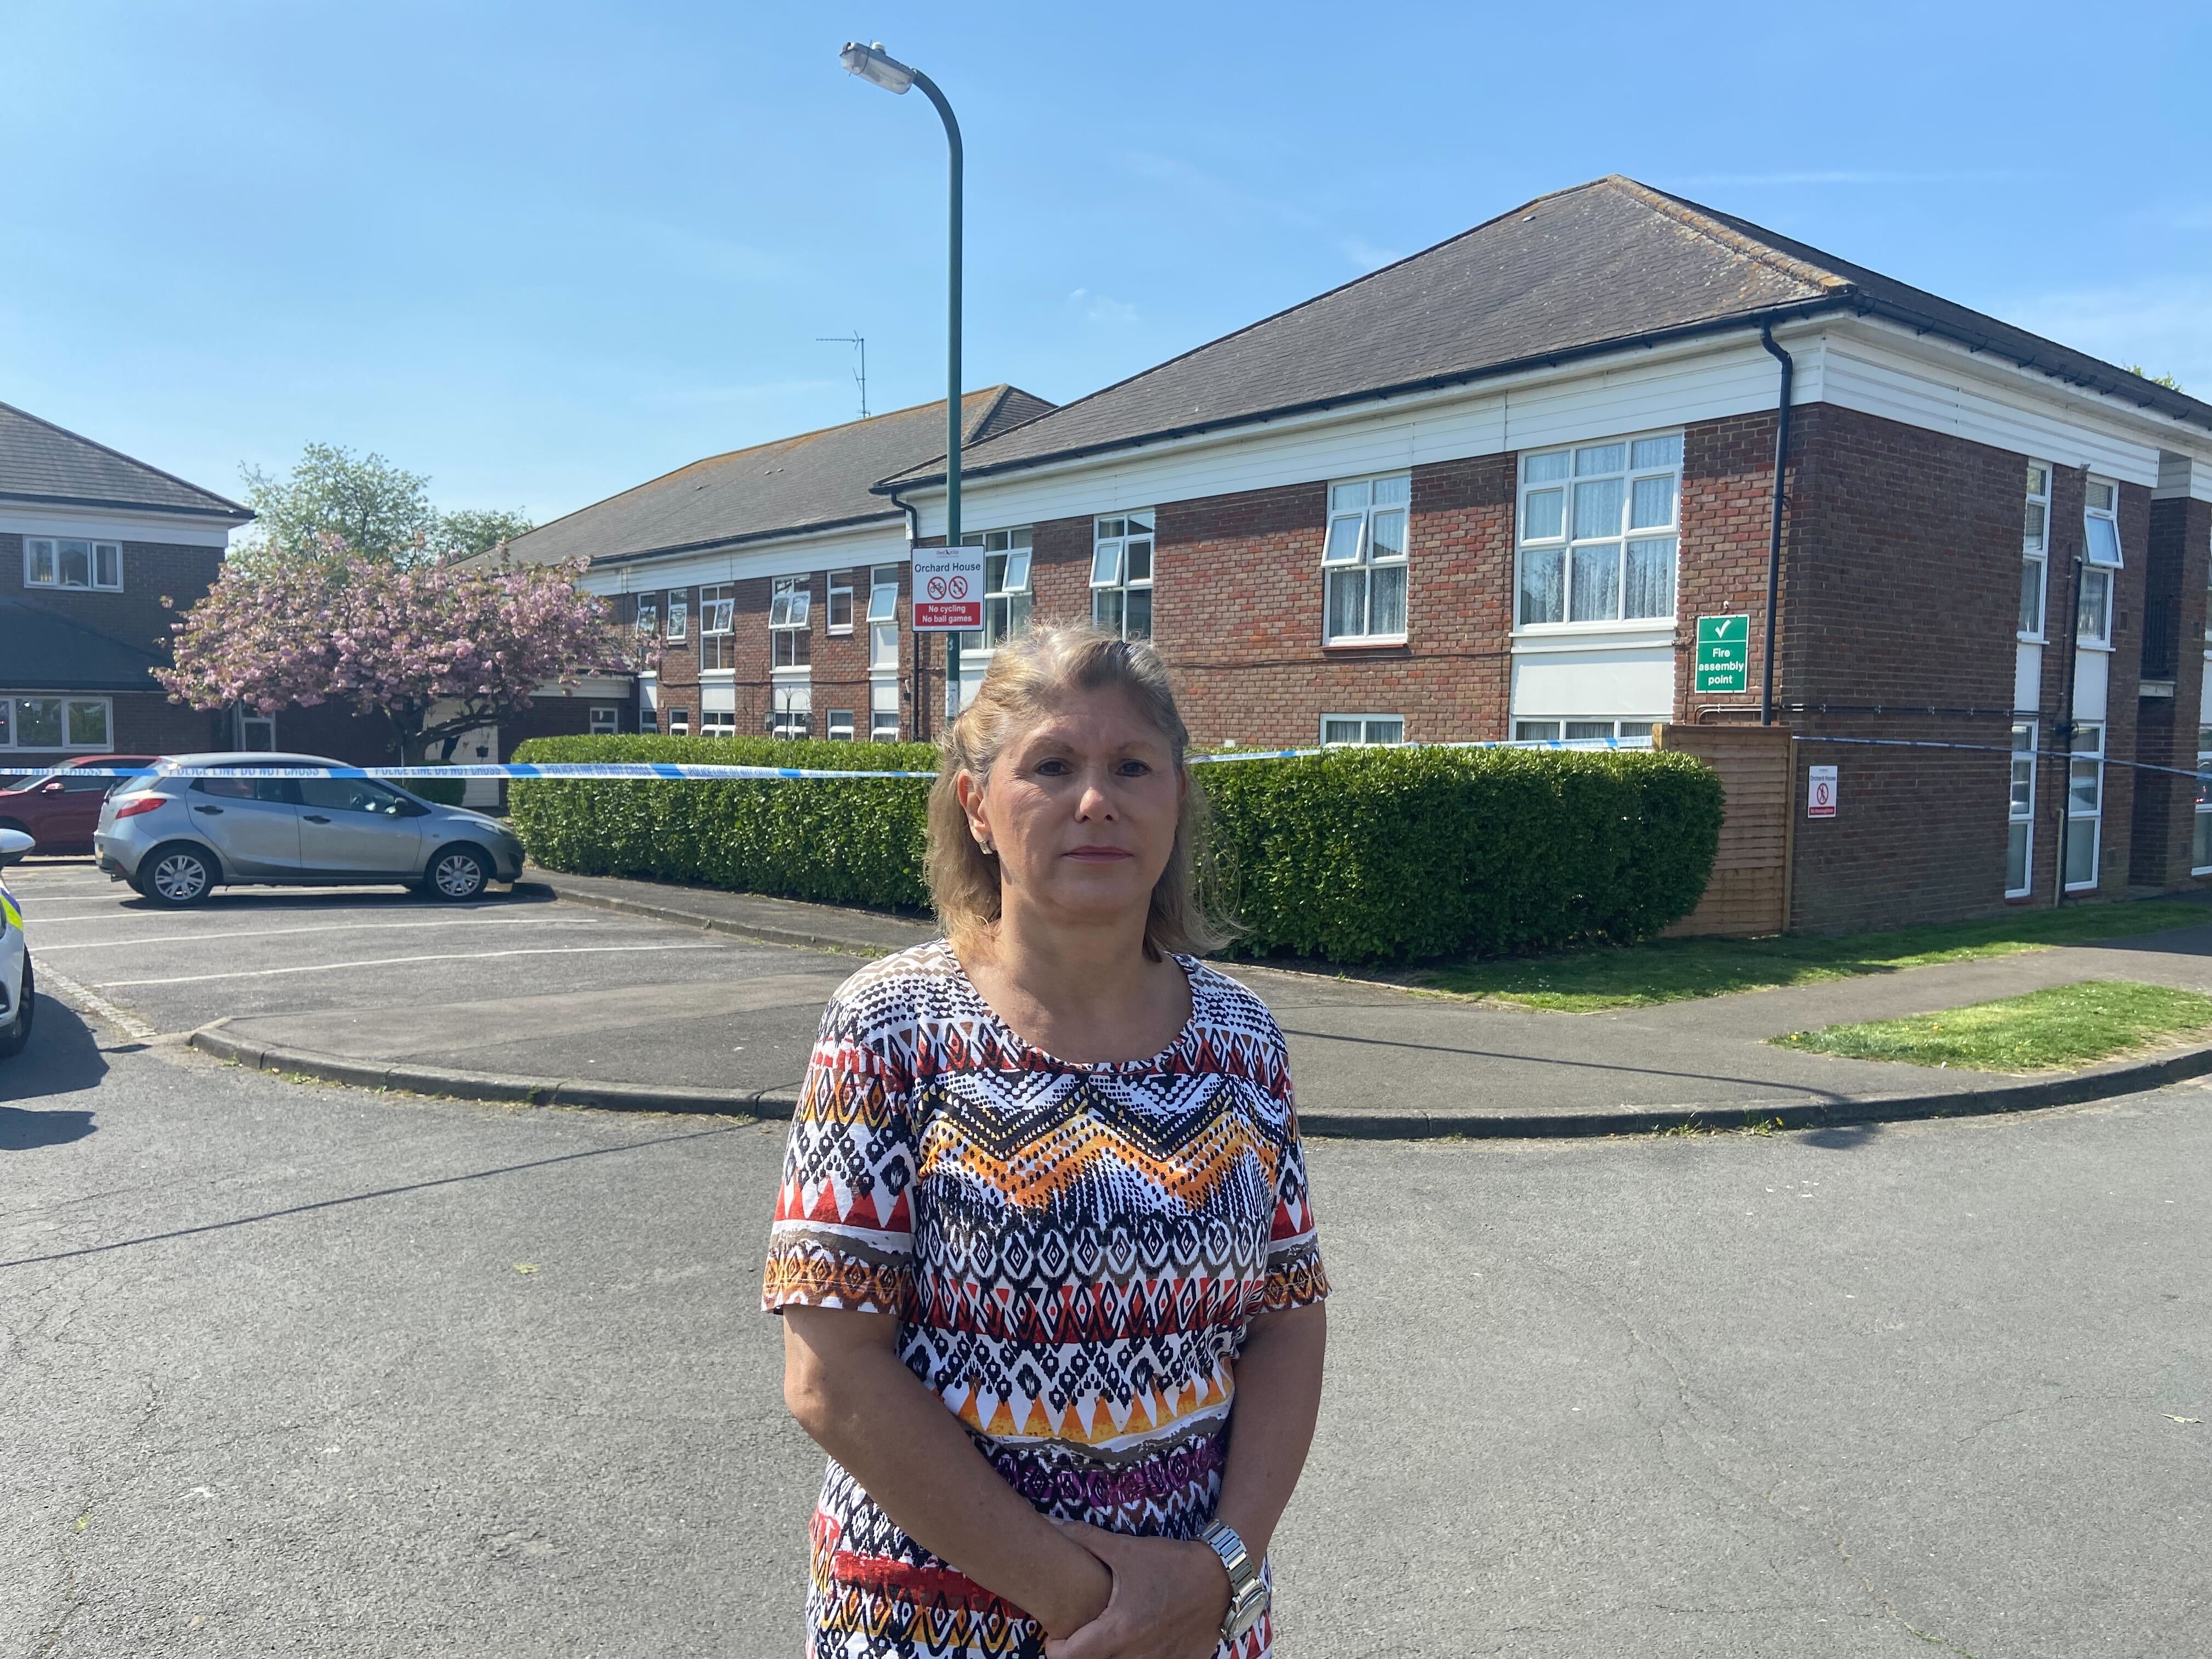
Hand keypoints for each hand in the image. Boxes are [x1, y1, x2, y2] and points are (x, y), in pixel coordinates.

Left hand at [1042, 1521, 1229, 1658]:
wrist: (1221, 1577)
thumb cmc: (1170, 1563)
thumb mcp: (1126, 1549)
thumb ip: (1085, 1539)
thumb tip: (1050, 1523)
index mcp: (1118, 1631)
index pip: (1069, 1658)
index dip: (1056, 1648)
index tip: (1057, 1635)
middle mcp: (1136, 1655)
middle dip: (1083, 1652)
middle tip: (1082, 1632)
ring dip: (1111, 1655)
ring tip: (1111, 1635)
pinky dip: (1140, 1656)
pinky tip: (1143, 1638)